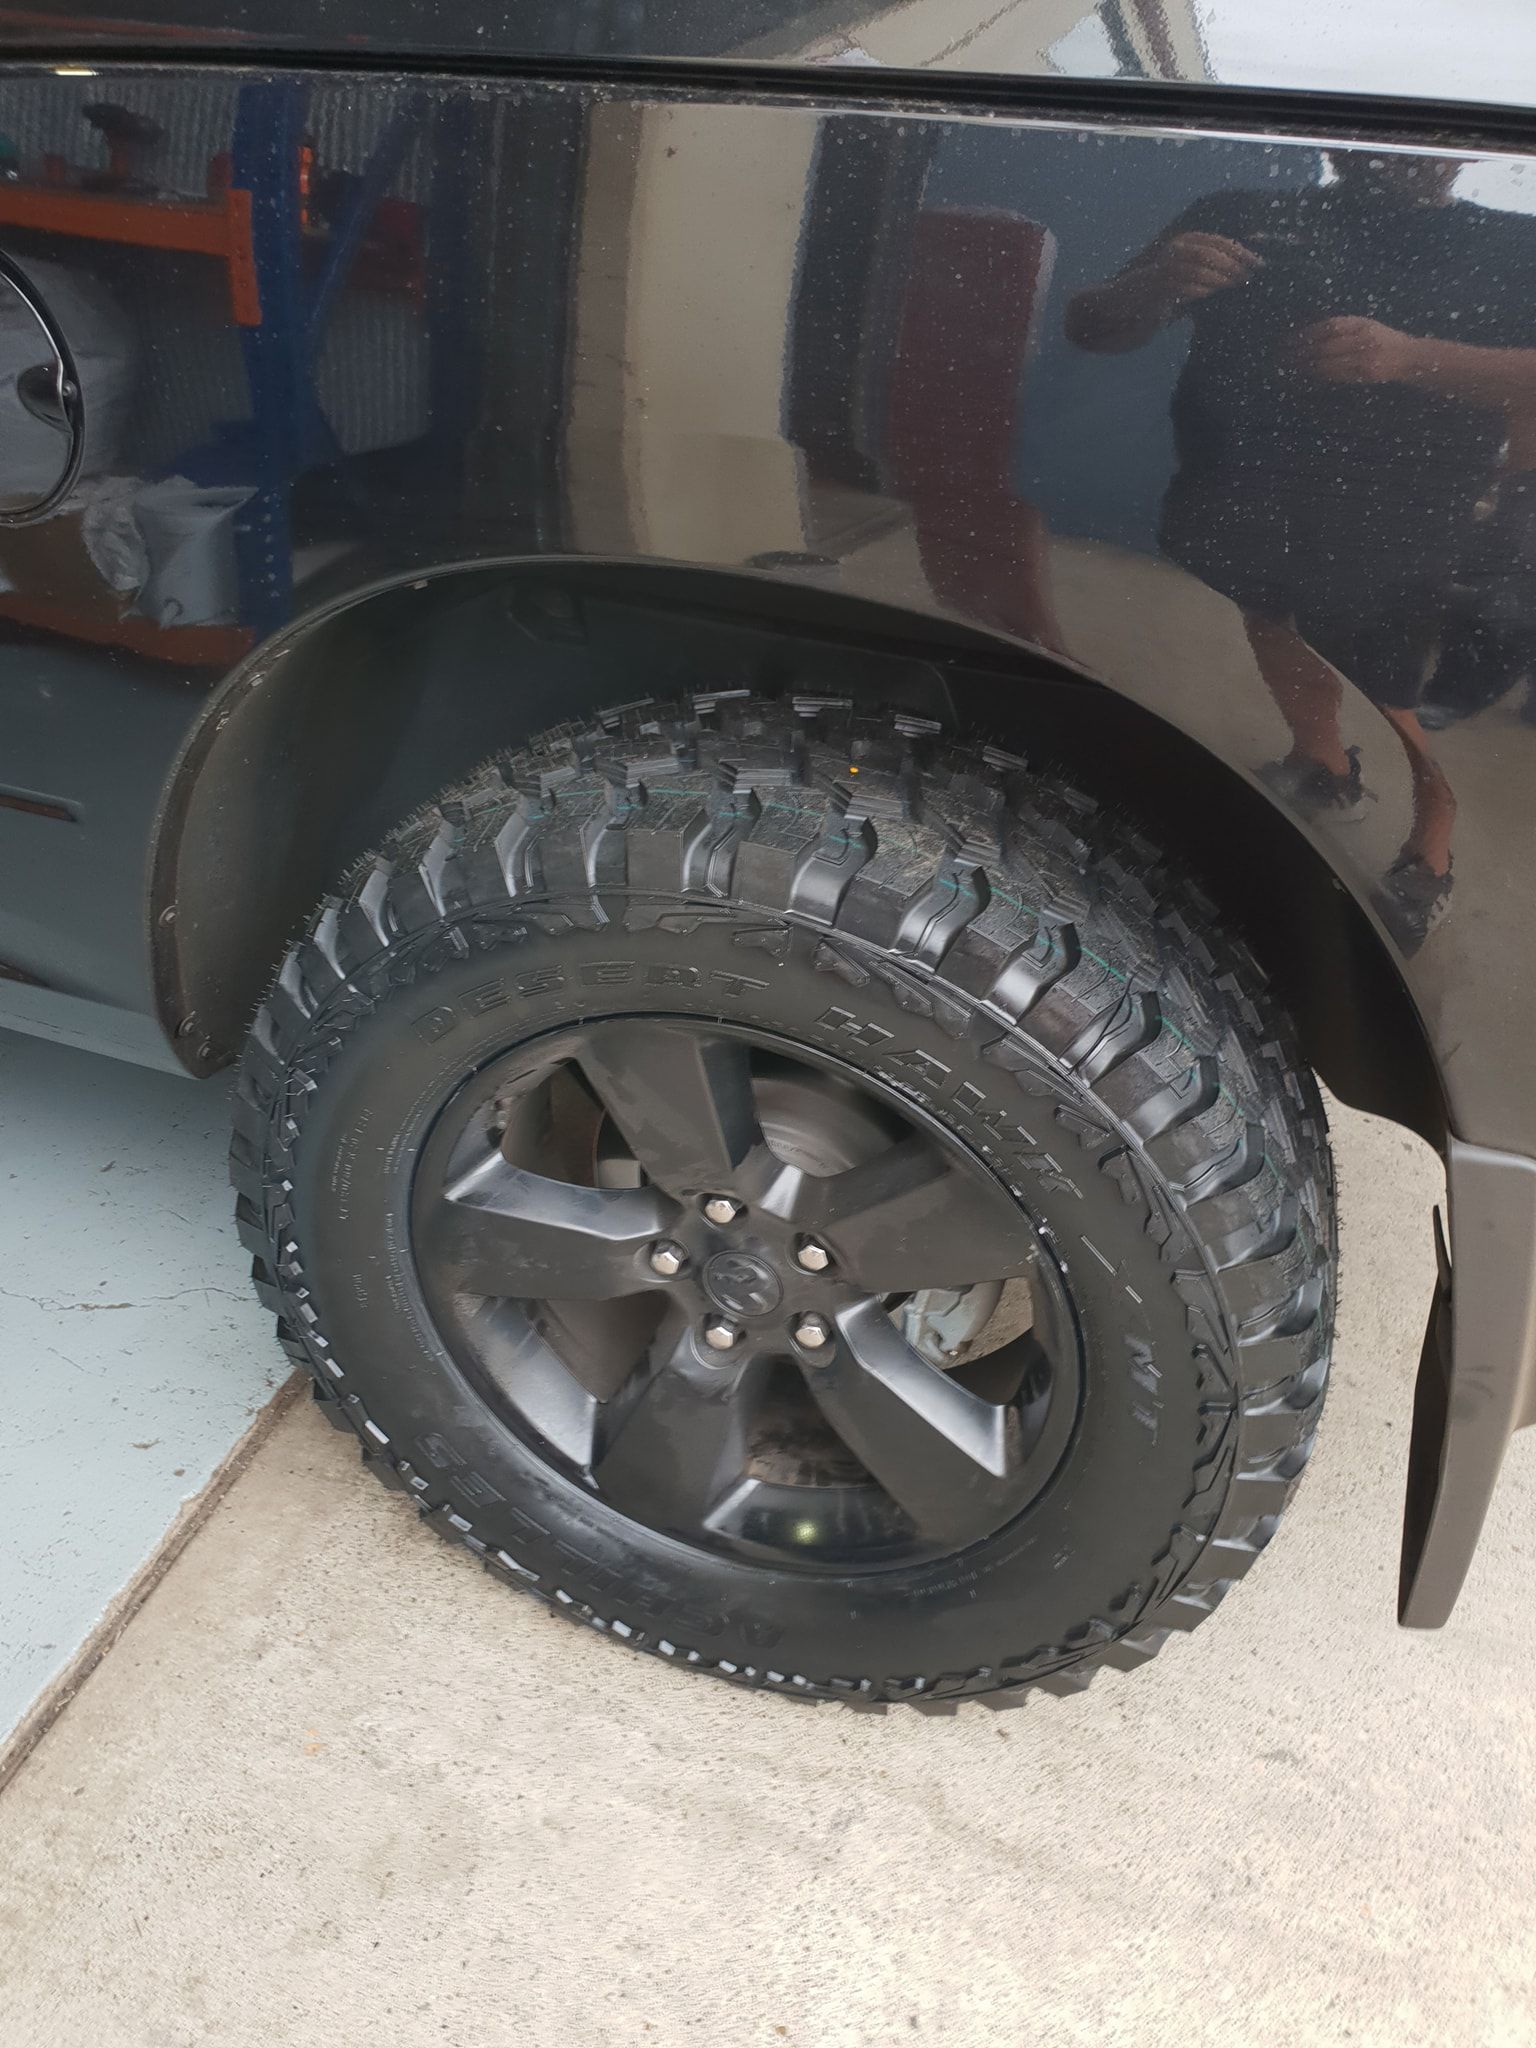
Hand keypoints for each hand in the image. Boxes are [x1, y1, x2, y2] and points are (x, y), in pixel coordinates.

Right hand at [1138, 232, 1262, 311]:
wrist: (1132, 306)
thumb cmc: (1168, 292)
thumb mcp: (1193, 275)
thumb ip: (1213, 268)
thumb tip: (1246, 269)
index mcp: (1186, 241)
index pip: (1218, 242)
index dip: (1240, 251)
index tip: (1258, 263)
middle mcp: (1175, 250)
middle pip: (1208, 253)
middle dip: (1231, 265)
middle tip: (1247, 277)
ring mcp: (1164, 268)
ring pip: (1196, 269)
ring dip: (1218, 278)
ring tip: (1232, 287)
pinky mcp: (1157, 288)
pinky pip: (1182, 287)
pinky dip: (1199, 291)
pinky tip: (1210, 296)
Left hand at [1289, 316, 1425, 384]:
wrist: (1409, 357)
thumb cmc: (1385, 340)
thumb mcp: (1366, 326)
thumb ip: (1344, 328)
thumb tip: (1311, 334)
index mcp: (1361, 323)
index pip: (1328, 327)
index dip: (1307, 333)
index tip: (1290, 338)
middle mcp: (1362, 338)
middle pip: (1325, 344)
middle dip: (1302, 350)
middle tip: (1282, 355)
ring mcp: (1363, 357)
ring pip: (1328, 361)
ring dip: (1306, 365)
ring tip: (1289, 367)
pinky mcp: (1364, 373)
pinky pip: (1337, 374)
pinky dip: (1319, 375)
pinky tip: (1307, 375)